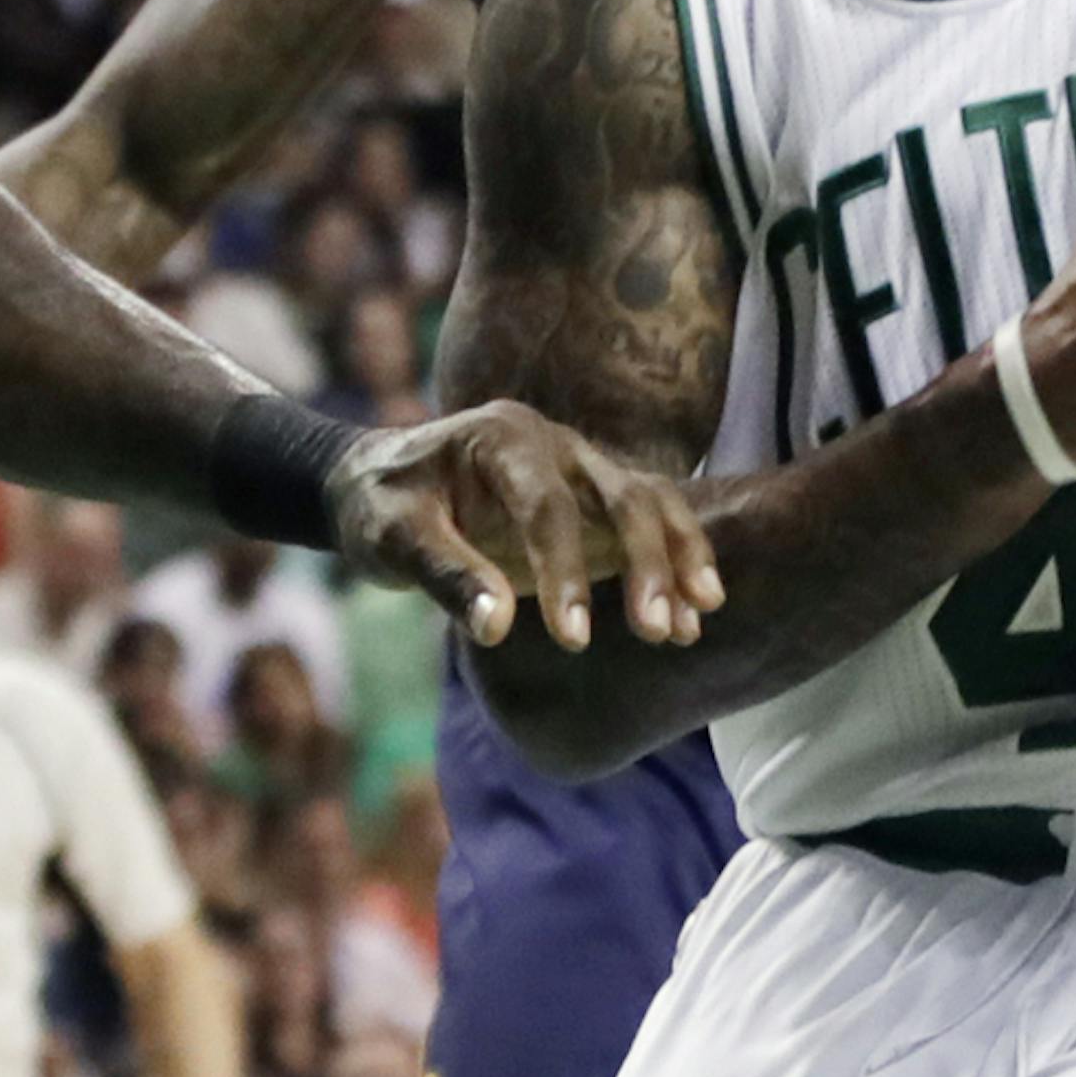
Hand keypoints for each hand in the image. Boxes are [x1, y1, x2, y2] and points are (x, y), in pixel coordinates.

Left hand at [327, 403, 725, 656]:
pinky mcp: (594, 501)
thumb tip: (497, 627)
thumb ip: (444, 575)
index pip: (548, 504)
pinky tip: (693, 618)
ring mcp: (582, 468)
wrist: (382, 484)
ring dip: (678, 560)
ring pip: (653, 502)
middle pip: (623, 494)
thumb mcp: (392, 539)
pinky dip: (676, 566)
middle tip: (656, 631)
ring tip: (692, 625)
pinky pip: (650, 526)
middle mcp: (554, 443)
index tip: (573, 639)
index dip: (565, 571)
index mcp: (501, 438)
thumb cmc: (382, 507)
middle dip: (647, 563)